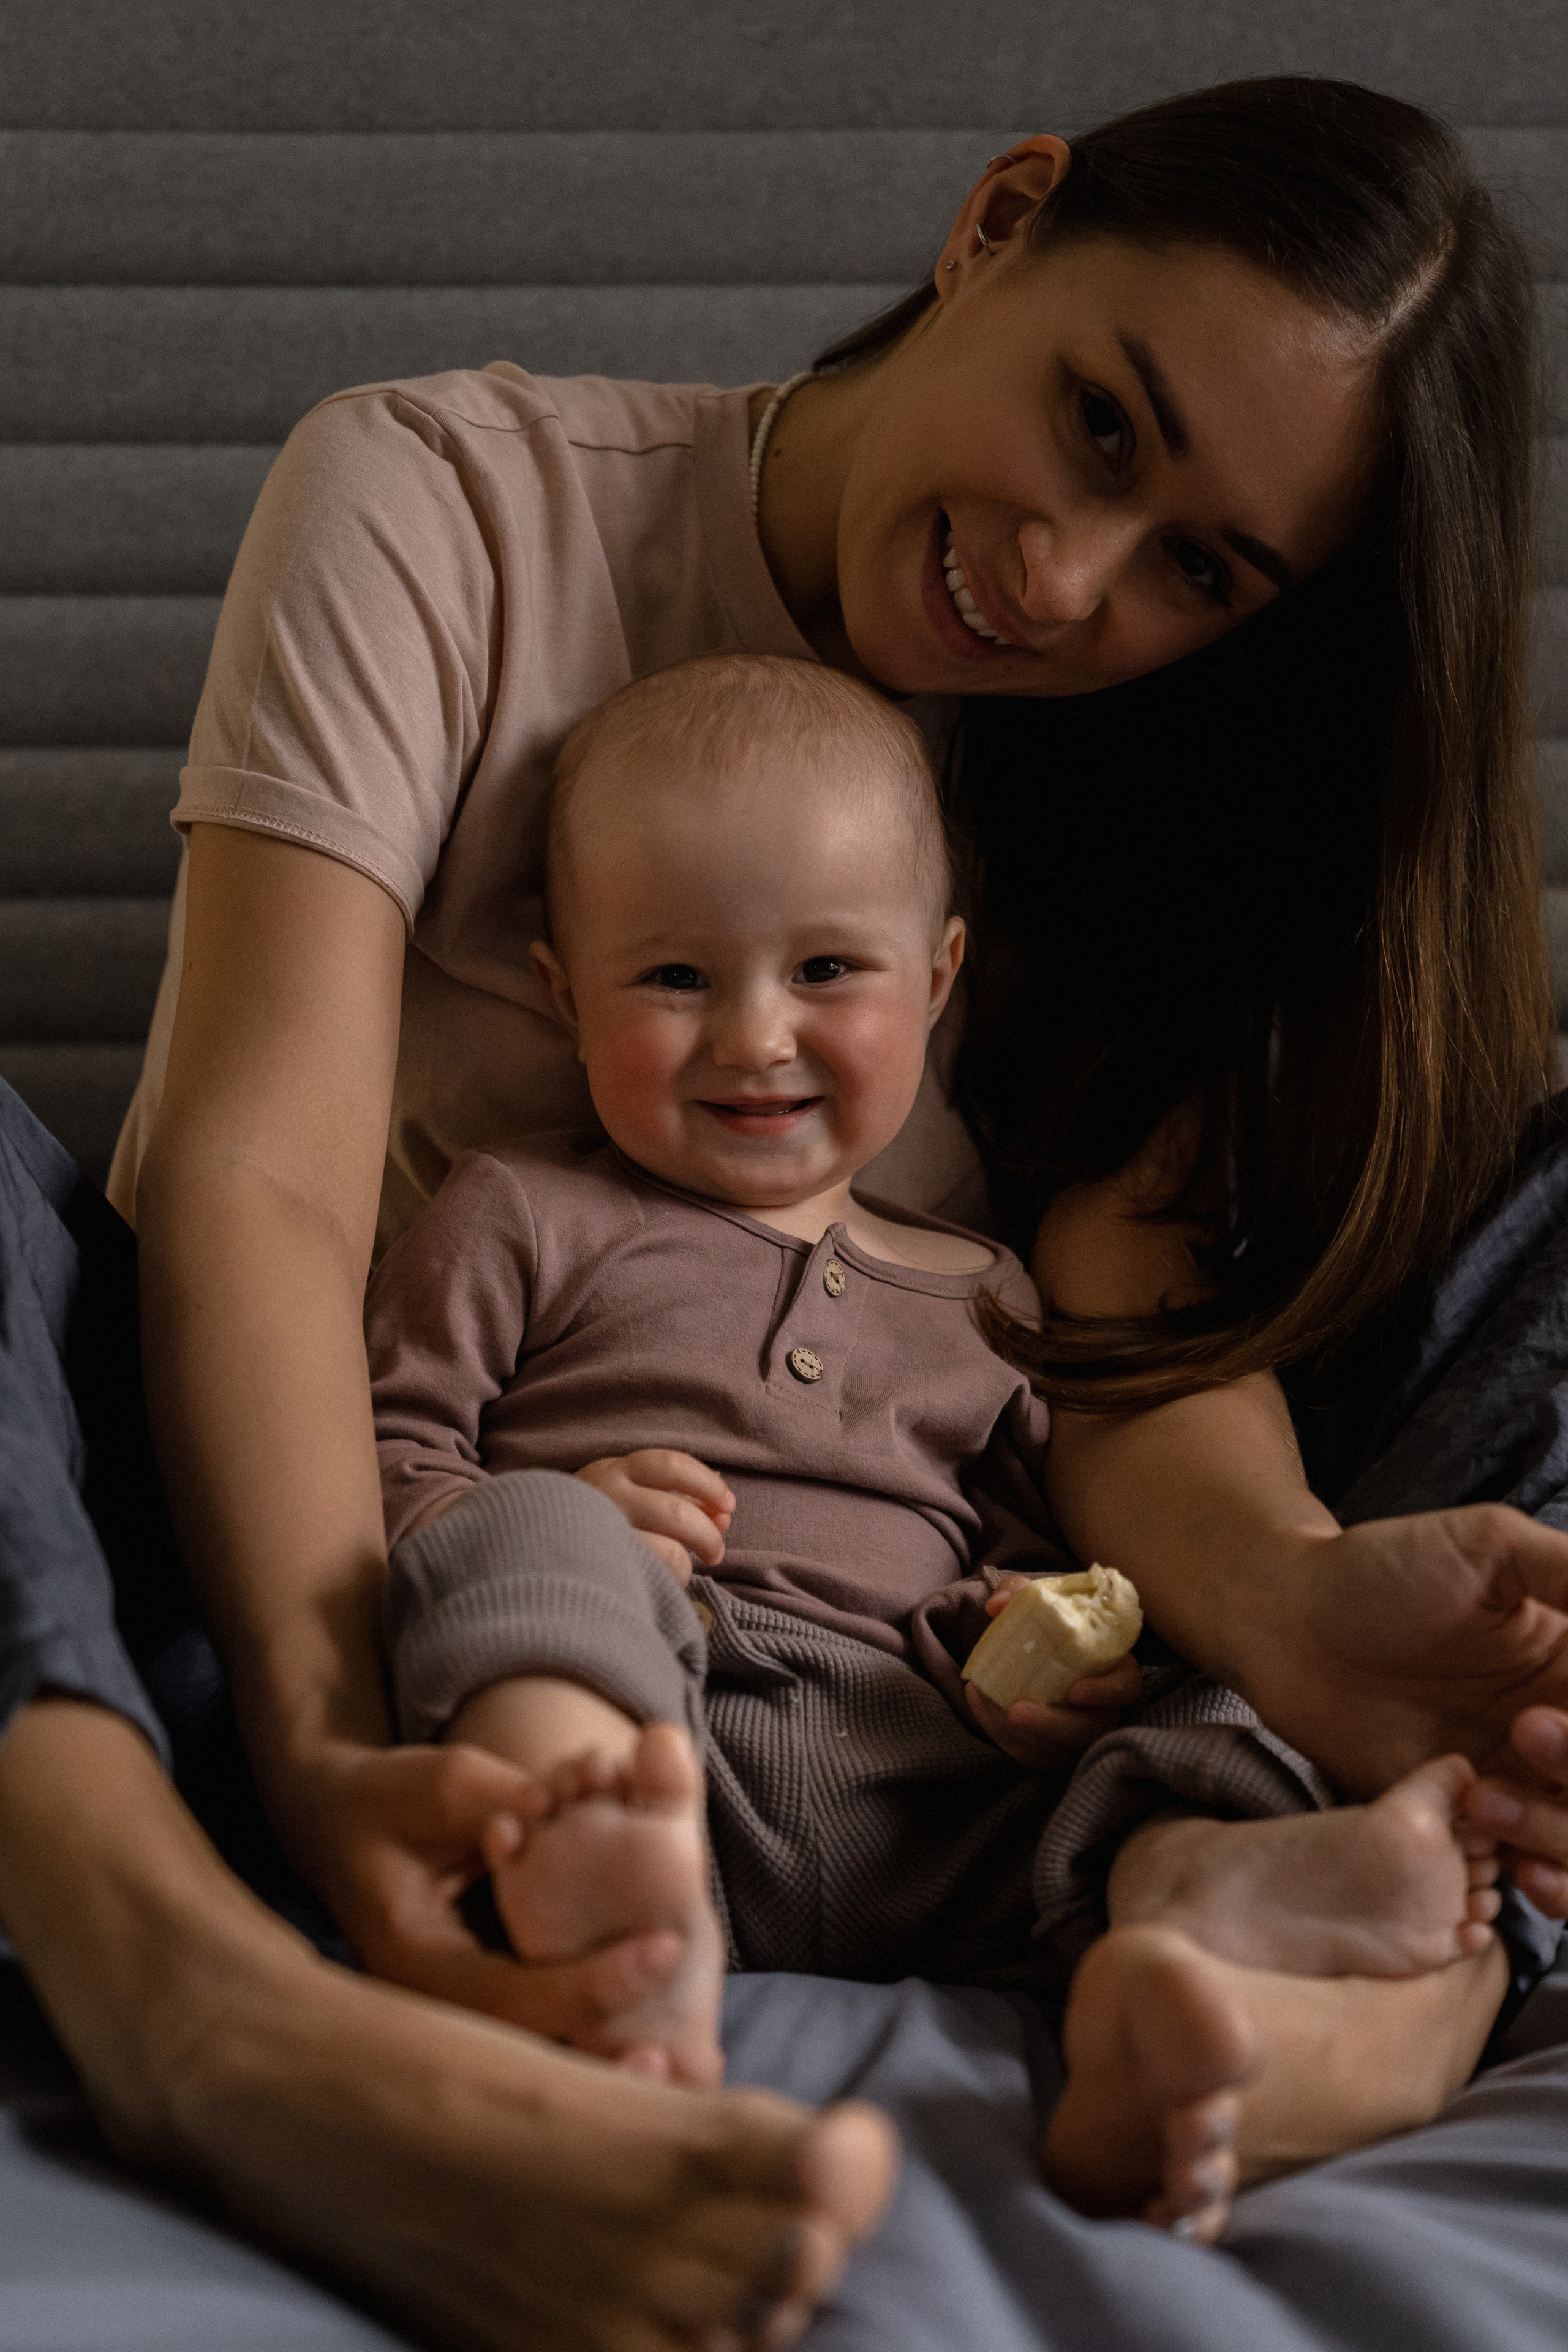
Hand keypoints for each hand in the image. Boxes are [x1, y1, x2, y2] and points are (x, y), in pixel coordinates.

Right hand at [278, 1736, 689, 2035]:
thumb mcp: (444, 1783)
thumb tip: (567, 1809)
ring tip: (683, 2070)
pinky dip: (591, 2034)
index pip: (511, 1996)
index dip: (591, 1981)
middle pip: (525, 2053)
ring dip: (601, 2061)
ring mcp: (453, 2013)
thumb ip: (507, 1801)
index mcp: (411, 1962)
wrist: (343, 1819)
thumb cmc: (390, 1797)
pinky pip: (538, 2030)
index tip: (666, 1950)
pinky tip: (657, 2049)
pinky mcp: (482, 1999)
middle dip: (600, 2061)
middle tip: (679, 2062)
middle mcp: (431, 2005)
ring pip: (534, 2055)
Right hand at [576, 1449, 733, 1581]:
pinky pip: (653, 1576)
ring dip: (690, 1560)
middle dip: (708, 1533)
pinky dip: (670, 1578)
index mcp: (614, 1470)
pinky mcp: (601, 1568)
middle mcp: (605, 1496)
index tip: (728, 1506)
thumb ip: (673, 1498)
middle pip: (677, 1512)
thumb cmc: (589, 1519)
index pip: (672, 1466)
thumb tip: (723, 1514)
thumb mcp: (624, 1493)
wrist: (527, 1549)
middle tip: (716, 1550)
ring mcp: (601, 1533)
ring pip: (668, 1549)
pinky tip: (666, 1581)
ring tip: (693, 1567)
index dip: (708, 1484)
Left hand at [962, 1570, 1143, 1766]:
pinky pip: (1033, 1754)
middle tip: (1017, 1711)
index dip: (1107, 1692)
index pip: (1125, 1685)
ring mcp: (1078, 1733)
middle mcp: (1101, 1706)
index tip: (1075, 1690)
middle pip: (1090, 1727)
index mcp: (1110, 1667)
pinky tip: (981, 1707)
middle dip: (1053, 1724)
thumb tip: (997, 1605)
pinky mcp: (1053, 1749)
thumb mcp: (1034, 1602)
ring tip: (992, 1709)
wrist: (1028, 1650)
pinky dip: (1004, 1737)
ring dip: (1022, 1734)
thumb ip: (1019, 1594)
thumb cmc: (1043, 1625)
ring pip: (1059, 1748)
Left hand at [1240, 1505, 1567, 1913]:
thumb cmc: (1381, 1570)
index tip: (1555, 1711)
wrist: (1286, 1622)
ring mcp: (1528, 1779)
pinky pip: (1545, 1874)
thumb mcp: (1490, 1547)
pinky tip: (1515, 1865)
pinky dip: (1551, 1883)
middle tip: (1525, 1730)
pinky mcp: (1479, 1822)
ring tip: (1481, 1795)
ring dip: (1562, 1832)